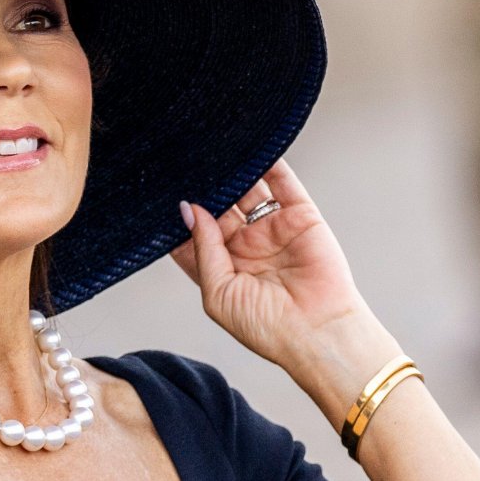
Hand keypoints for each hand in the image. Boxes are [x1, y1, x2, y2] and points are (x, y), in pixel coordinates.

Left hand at [169, 159, 374, 370]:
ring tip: (212, 153)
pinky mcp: (300, 216)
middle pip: (218, 208)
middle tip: (185, 167)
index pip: (194, 236)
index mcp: (223, 269)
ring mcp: (272, 229)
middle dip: (204, 190)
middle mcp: (246, 247)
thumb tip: (190, 210)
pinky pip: (281, 182)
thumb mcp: (219, 293)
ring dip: (232, 173)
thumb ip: (203, 249)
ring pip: (247, 191)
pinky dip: (268, 163)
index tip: (162, 197)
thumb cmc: (268, 327)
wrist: (317, 332)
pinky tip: (248, 148)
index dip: (180, 218)